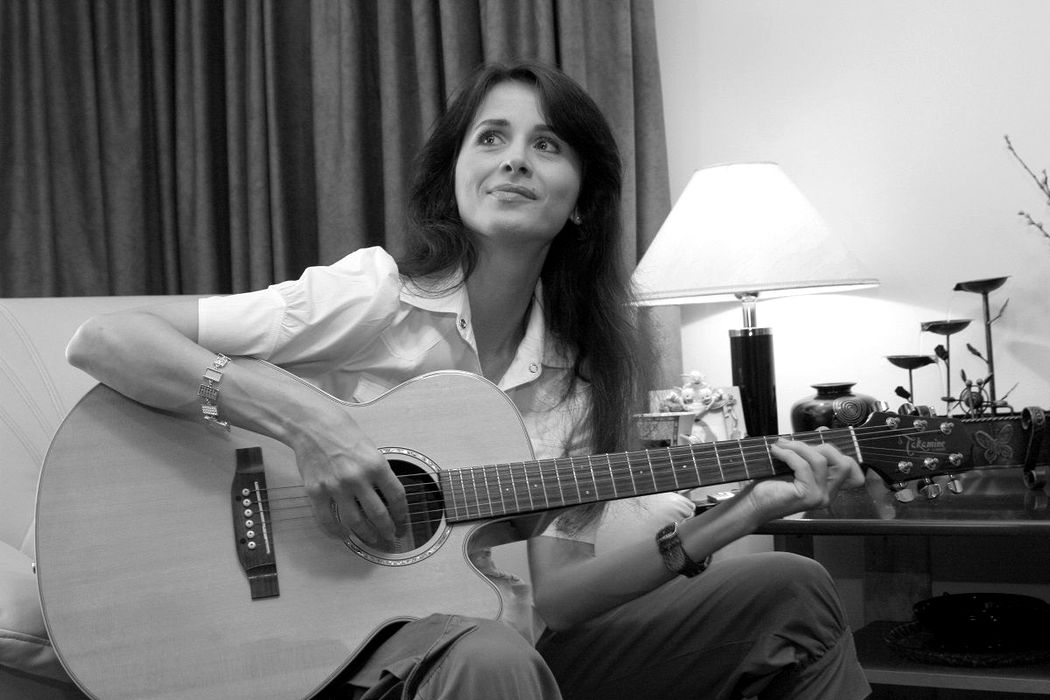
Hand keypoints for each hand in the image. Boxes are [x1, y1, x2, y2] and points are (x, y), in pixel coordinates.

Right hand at [290, 409, 407, 545]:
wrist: (312, 425)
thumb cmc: (342, 432)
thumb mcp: (370, 448)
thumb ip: (378, 472)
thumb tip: (387, 498)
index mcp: (376, 464)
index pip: (397, 496)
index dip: (402, 513)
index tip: (403, 521)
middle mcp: (357, 478)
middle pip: (378, 514)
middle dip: (387, 529)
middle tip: (391, 536)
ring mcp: (335, 486)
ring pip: (355, 522)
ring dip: (366, 534)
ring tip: (371, 539)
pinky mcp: (315, 492)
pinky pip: (327, 520)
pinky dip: (336, 532)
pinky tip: (343, 535)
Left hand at [743, 439, 865, 522]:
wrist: (753, 504)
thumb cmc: (770, 485)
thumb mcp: (794, 464)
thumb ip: (809, 451)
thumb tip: (823, 429)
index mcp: (828, 488)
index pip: (849, 467)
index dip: (837, 448)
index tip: (818, 434)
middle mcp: (828, 495)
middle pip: (842, 463)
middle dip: (819, 445)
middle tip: (794, 443)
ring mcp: (819, 497)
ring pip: (820, 461)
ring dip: (799, 447)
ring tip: (780, 445)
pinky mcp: (807, 496)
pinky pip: (803, 466)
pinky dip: (788, 454)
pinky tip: (776, 451)